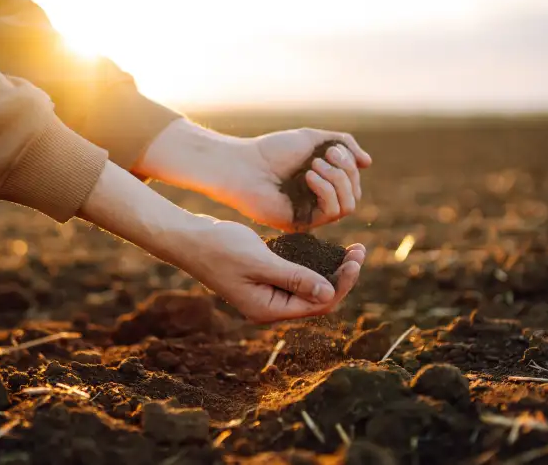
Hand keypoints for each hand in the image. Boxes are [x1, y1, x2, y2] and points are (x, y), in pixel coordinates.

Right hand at [79, 161, 364, 323]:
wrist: (187, 238)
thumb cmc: (219, 248)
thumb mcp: (260, 261)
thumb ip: (295, 278)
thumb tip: (330, 293)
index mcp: (268, 308)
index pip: (318, 304)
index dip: (342, 284)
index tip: (356, 259)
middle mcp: (270, 305)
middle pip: (317, 298)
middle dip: (341, 276)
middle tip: (359, 250)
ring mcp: (266, 292)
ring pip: (308, 285)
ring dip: (329, 269)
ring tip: (350, 249)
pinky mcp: (263, 277)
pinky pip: (295, 274)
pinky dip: (312, 263)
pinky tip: (324, 248)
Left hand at [134, 120, 371, 231]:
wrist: (243, 165)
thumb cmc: (272, 150)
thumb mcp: (314, 139)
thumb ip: (343, 145)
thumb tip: (368, 162)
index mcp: (322, 182)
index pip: (353, 181)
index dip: (350, 164)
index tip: (332, 148)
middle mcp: (318, 200)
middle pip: (354, 194)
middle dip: (346, 171)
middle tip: (325, 155)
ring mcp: (310, 213)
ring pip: (348, 205)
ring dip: (337, 180)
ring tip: (314, 165)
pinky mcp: (301, 223)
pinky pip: (331, 213)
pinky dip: (326, 191)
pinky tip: (309, 176)